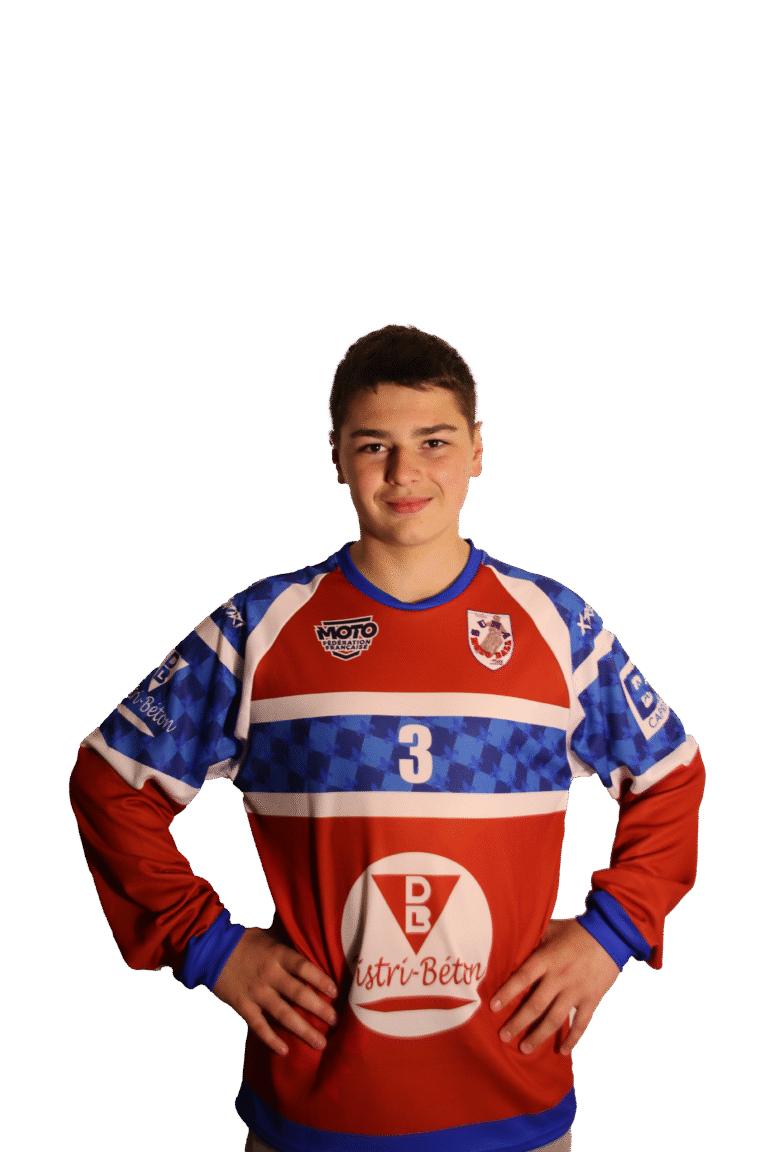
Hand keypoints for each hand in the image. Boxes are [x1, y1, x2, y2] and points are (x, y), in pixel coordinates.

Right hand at [212, 925, 337, 1056]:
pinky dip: (271, 1039)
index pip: (304, 967)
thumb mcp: (270, 935)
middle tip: (335, 1021)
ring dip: (303, 1030)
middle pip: (298, 994)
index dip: (321, 980)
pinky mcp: (242, 1006)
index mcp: (277, 954)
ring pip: (283, 1014)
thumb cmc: (246, 942)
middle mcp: (269, 974)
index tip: (335, 992)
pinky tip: (285, 1051)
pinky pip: (259, 1026)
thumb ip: (289, 942)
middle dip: (319, 1009)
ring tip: (320, 1043)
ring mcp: (255, 992)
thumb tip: (314, 938)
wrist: (211, 951)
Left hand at [490, 919, 619, 1056]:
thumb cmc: (576, 931)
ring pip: (555, 1019)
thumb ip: (532, 940)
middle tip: (504, 1037)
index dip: (507, 993)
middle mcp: (560, 977)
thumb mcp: (550, 929)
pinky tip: (562, 1051)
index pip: (522, 978)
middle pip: (536, 1004)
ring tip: (525, 1049)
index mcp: (547, 958)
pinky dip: (572, 1039)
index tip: (493, 1007)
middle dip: (518, 1023)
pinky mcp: (592, 999)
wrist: (610, 935)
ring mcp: (576, 990)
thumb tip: (509, 944)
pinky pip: (581, 1024)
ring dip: (539, 1036)